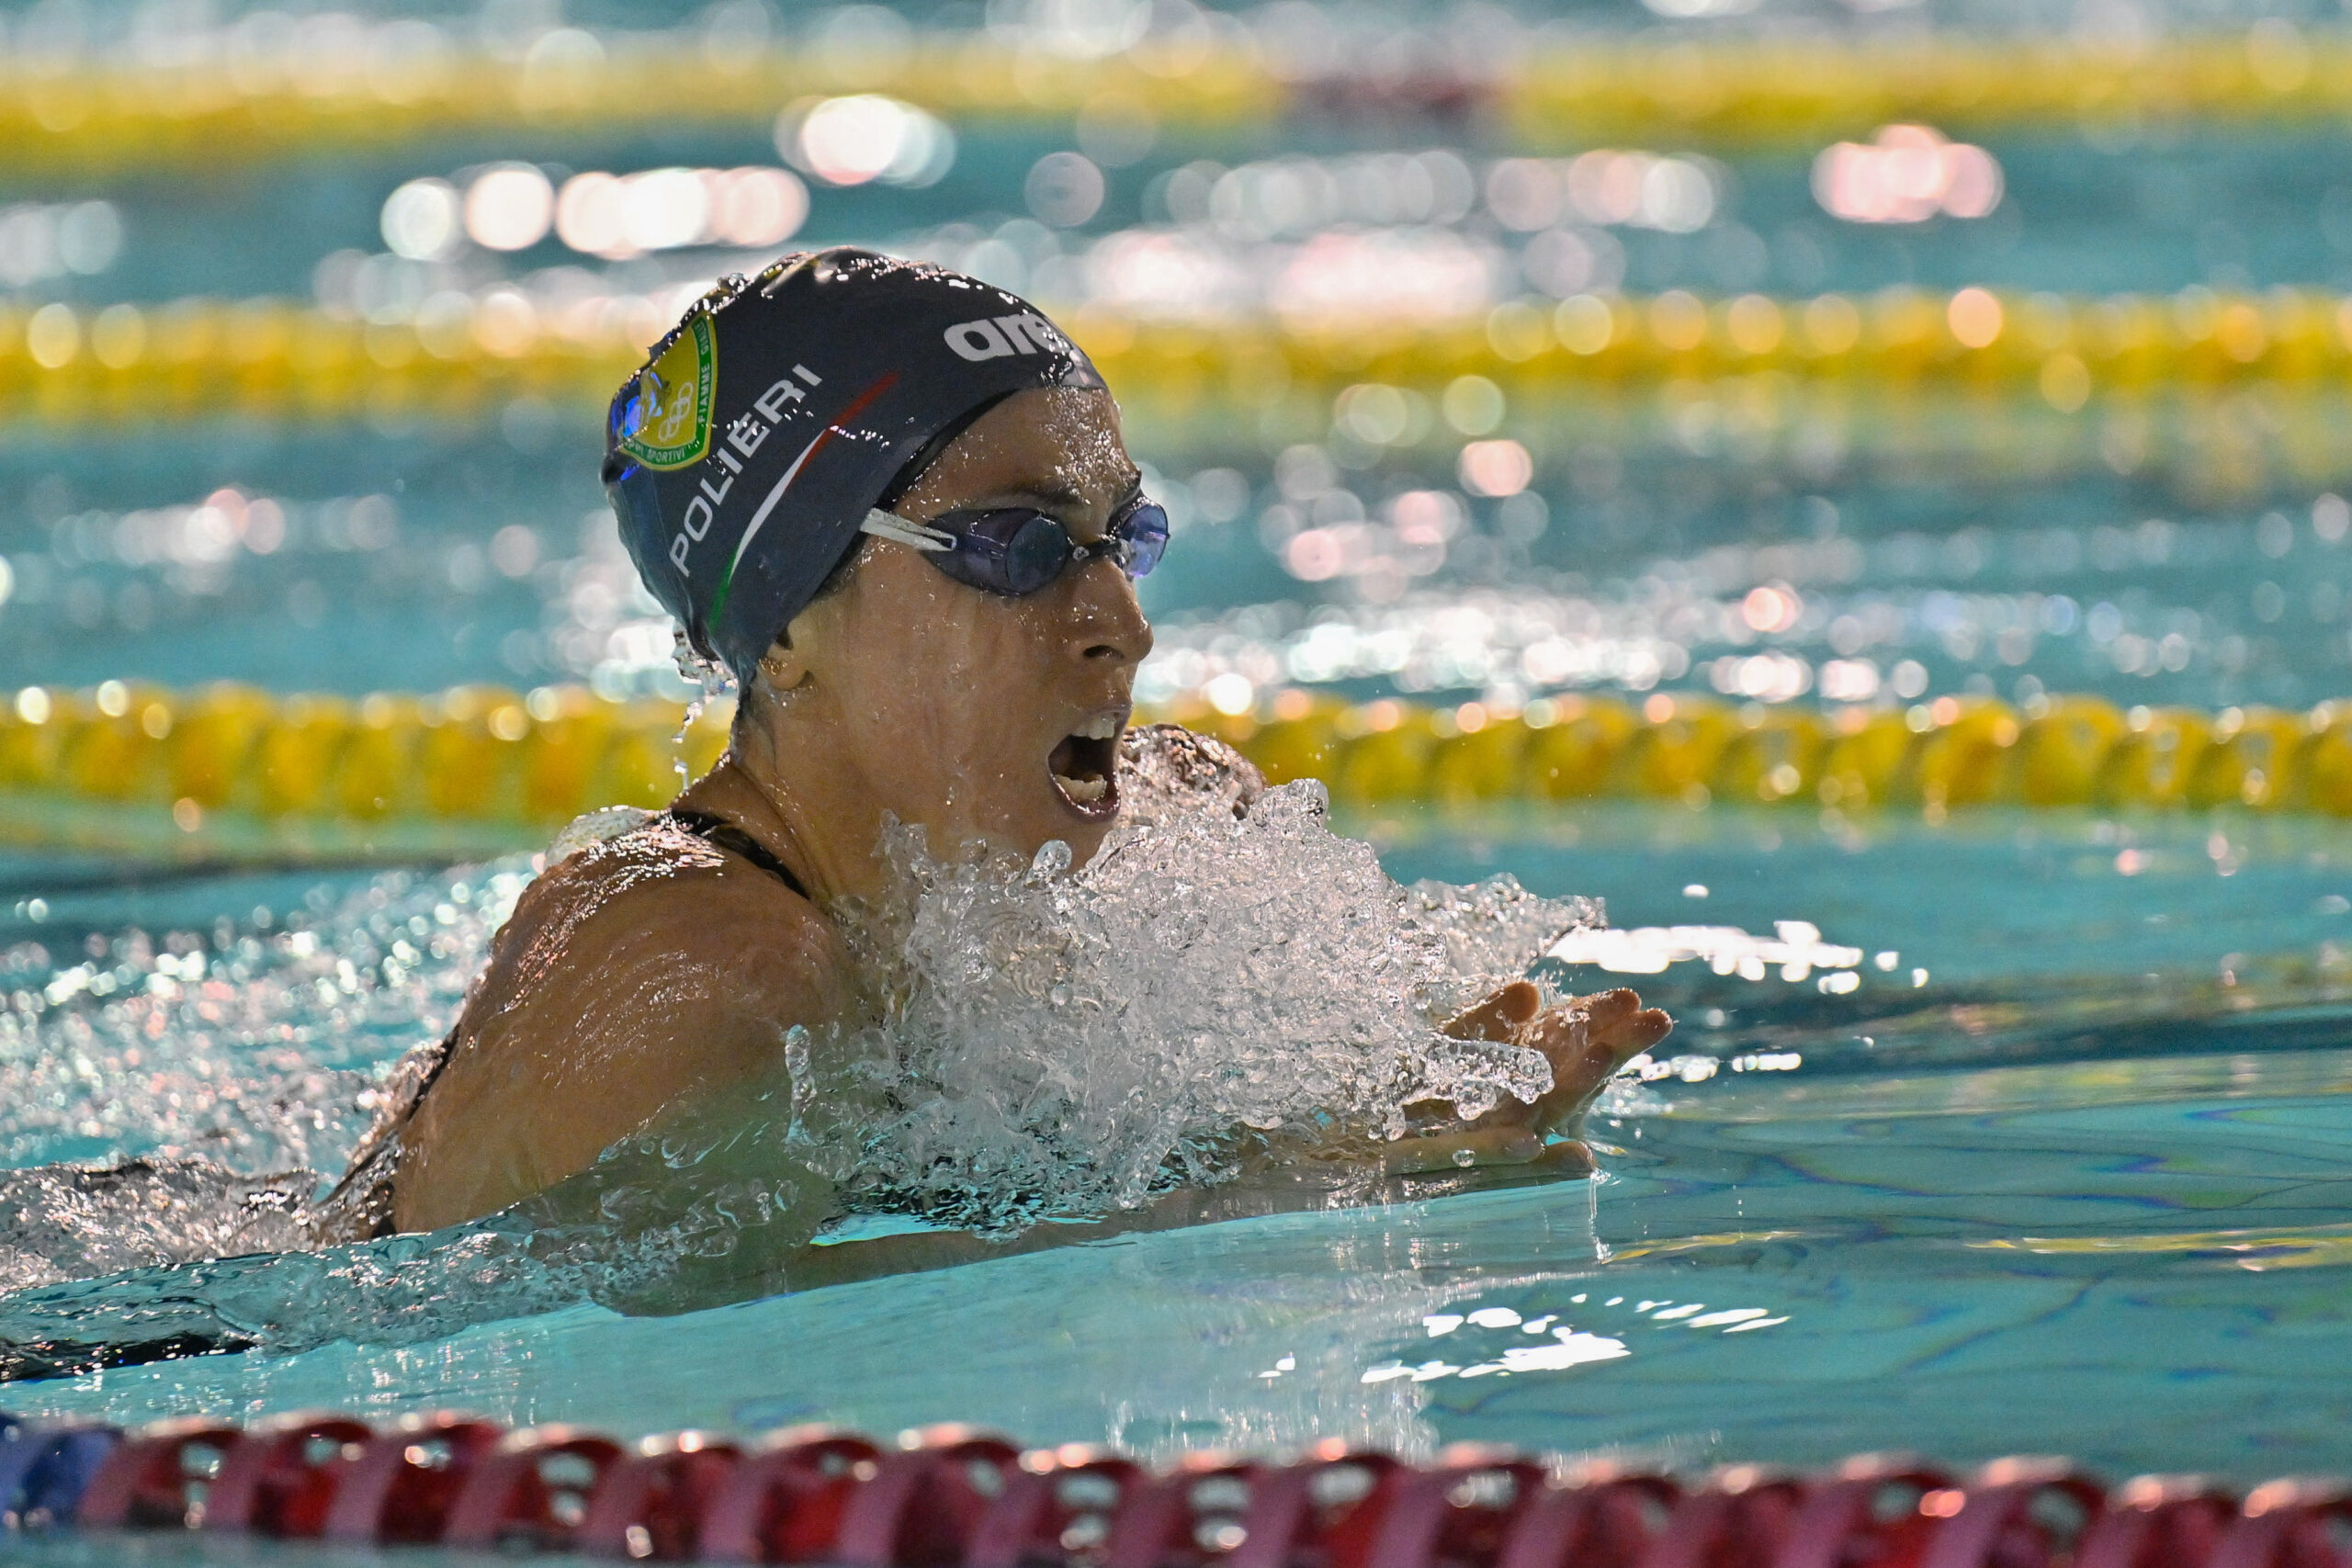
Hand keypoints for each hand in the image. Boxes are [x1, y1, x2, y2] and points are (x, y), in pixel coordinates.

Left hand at [1383, 981, 1670, 1176]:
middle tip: (1655, 1019)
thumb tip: (1532, 990)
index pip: (1563, 1040)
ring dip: (1570, 1089)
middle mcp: (1510, 1112)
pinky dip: (1515, 1157)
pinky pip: (1479, 1164)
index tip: (1636, 999)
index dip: (1598, 1021)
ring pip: (1533, 1115)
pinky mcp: (1439, 1172)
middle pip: (1565, 1079)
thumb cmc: (1389, 1093)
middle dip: (1608, 1049)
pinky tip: (1549, 1148)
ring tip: (1602, 1061)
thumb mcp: (1439, 1048)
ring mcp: (1484, 1144)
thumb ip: (1483, 1023)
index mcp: (1512, 1073)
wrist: (1330, 1145)